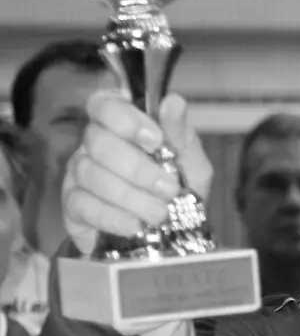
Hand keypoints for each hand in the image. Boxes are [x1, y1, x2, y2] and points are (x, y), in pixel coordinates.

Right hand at [63, 92, 211, 254]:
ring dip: (130, 196)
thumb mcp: (192, 163)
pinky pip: (82, 206)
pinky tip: (135, 225)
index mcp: (122, 126)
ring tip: (159, 213)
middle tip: (169, 189)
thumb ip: (181, 134)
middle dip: (137, 168)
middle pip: (98, 142)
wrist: (171, 234)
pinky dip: (112, 216)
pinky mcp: (73, 207)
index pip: (104, 104)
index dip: (124, 118)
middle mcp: (94, 145)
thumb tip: (173, 101)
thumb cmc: (179, 189)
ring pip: (90, 175)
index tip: (155, 140)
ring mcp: (79, 175)